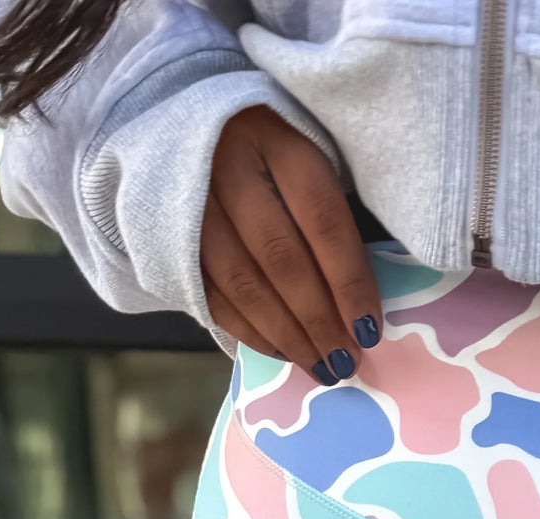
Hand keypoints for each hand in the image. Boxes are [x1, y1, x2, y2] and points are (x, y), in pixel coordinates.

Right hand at [200, 106, 382, 381]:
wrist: (194, 131)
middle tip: (345, 361)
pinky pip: (213, 296)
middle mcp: (228, 167)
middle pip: (279, 256)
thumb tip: (359, 303)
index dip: (348, 280)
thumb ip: (331, 218)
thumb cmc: (271, 152)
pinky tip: (282, 351)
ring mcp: (192, 203)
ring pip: (243, 283)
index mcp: (276, 140)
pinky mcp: (169, 237)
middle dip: (317, 319)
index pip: (322, 219)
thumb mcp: (309, 157)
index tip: (369, 329)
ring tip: (320, 366)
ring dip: (286, 334)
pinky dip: (250, 331)